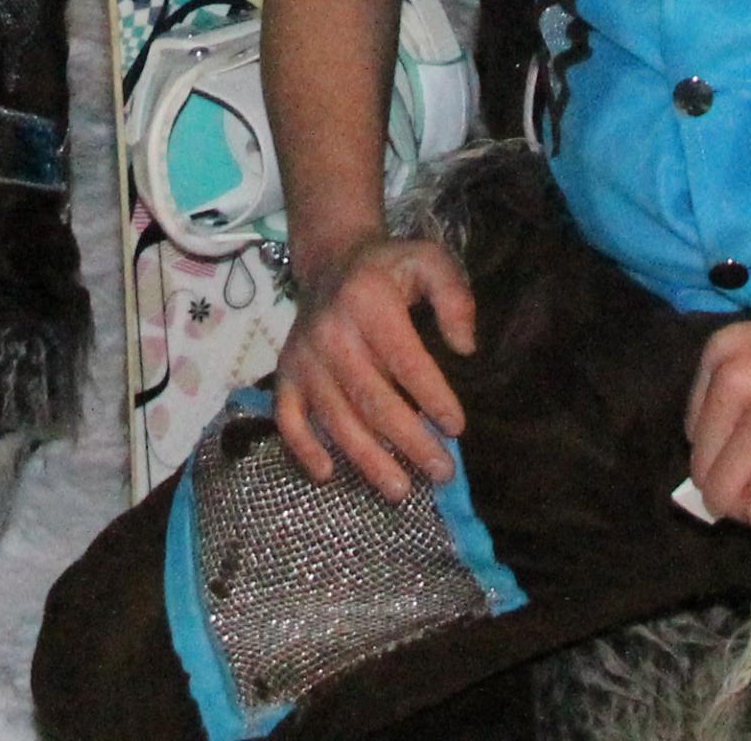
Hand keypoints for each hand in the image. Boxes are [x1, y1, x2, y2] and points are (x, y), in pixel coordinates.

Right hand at [273, 234, 478, 501]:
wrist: (332, 263)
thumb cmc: (389, 271)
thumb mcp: (429, 261)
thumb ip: (454, 297)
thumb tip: (465, 348)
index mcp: (368, 302)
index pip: (404, 359)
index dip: (432, 396)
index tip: (457, 428)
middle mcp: (330, 332)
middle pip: (372, 399)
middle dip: (410, 441)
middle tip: (443, 472)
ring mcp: (303, 358)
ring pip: (336, 418)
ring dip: (367, 459)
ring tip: (401, 489)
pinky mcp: (285, 374)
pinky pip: (288, 418)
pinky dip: (303, 449)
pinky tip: (327, 474)